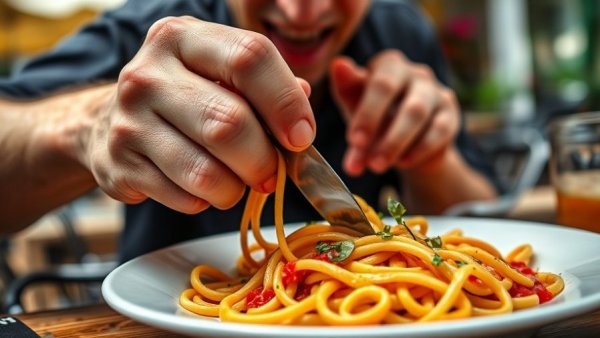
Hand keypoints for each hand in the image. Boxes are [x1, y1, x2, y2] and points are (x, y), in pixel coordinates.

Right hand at [83, 16, 314, 213]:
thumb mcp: (220, 73)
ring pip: (206, 173)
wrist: (115, 121)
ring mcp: (128, 120)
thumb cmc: (186, 95)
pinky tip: (201, 188)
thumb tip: (300, 117)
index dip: (285, 101)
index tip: (301, 136)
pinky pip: (185, 199)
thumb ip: (266, 86)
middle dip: (263, 159)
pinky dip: (206, 202)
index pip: (248, 57)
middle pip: (229, 123)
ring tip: (237, 183)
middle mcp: (148, 73)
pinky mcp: (118, 165)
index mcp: (182, 37)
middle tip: (271, 173)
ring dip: (236, 189)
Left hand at [330, 50, 459, 175]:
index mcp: (388, 64)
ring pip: (416, 113)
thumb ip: (347, 88)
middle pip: (394, 90)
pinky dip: (419, 149)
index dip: (366, 112)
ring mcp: (436, 92)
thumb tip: (337, 64)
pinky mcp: (450, 116)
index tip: (354, 140)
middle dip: (375, 124)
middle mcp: (415, 72)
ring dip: (394, 142)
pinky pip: (438, 131)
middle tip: (362, 155)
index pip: (377, 80)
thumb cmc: (375, 116)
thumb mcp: (356, 106)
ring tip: (377, 165)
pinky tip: (403, 163)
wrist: (407, 144)